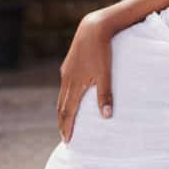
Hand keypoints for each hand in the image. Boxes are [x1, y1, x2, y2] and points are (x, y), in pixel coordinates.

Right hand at [57, 10, 113, 141]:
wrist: (93, 28)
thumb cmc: (101, 51)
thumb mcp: (106, 74)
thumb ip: (106, 95)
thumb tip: (107, 116)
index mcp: (74, 84)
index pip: (67, 112)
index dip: (67, 127)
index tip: (67, 140)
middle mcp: (67, 79)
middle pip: (61, 106)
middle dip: (62, 122)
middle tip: (64, 136)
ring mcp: (67, 71)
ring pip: (62, 96)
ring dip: (63, 111)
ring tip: (65, 121)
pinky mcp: (69, 65)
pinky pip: (65, 86)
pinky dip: (65, 97)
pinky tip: (70, 98)